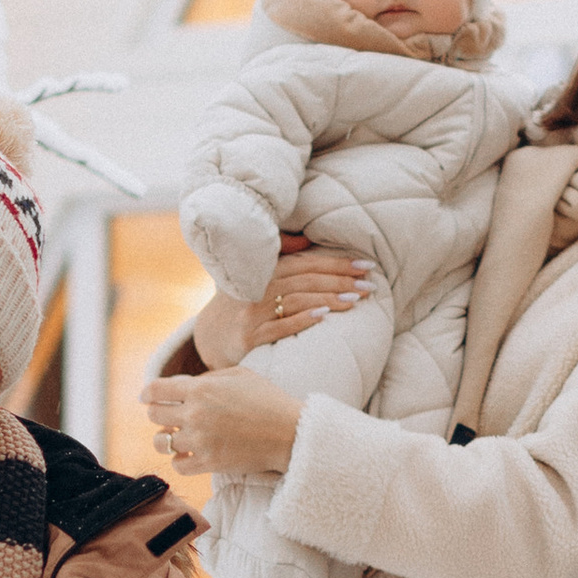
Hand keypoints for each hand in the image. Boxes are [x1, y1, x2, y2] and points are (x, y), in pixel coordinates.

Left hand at [142, 365, 301, 477]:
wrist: (290, 432)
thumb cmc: (268, 399)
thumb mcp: (238, 375)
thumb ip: (207, 378)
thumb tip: (183, 385)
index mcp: (200, 388)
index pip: (155, 390)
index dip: (148, 393)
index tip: (148, 397)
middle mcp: (195, 414)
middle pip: (154, 415)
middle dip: (158, 413)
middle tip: (167, 417)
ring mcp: (200, 441)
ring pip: (161, 442)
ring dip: (165, 438)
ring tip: (175, 437)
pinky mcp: (208, 463)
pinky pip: (177, 465)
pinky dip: (179, 460)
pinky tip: (189, 455)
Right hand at [196, 240, 373, 366]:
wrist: (208, 338)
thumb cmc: (240, 305)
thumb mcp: (253, 276)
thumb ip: (279, 256)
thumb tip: (306, 240)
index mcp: (264, 271)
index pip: (307, 263)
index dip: (338, 263)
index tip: (366, 266)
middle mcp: (258, 288)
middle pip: (306, 280)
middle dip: (341, 281)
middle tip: (369, 285)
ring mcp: (253, 313)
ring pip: (297, 300)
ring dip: (328, 299)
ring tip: (354, 300)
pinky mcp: (250, 337)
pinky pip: (281, 327)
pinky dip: (303, 320)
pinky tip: (324, 316)